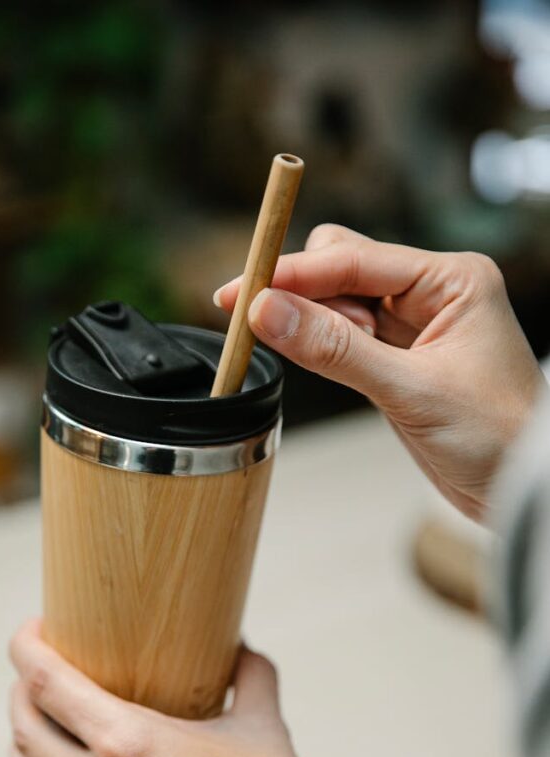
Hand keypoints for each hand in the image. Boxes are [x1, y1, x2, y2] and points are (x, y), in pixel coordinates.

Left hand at [9, 619, 337, 756]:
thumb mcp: (264, 728)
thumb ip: (251, 678)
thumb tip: (243, 649)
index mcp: (127, 745)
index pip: (45, 684)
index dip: (26, 647)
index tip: (34, 628)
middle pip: (24, 728)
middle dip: (20, 688)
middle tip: (37, 666)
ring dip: (21, 740)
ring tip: (38, 718)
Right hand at [215, 224, 545, 520]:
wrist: (520, 490)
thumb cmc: (499, 436)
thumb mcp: (411, 390)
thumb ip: (336, 350)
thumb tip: (270, 312)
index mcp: (451, 279)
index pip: (355, 259)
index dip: (292, 273)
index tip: (241, 291)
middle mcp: (432, 293)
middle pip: (340, 267)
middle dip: (300, 293)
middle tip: (258, 322)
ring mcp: (413, 325)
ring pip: (337, 302)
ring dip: (309, 322)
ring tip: (303, 353)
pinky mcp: (397, 358)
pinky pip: (344, 337)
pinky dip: (321, 346)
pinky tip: (312, 357)